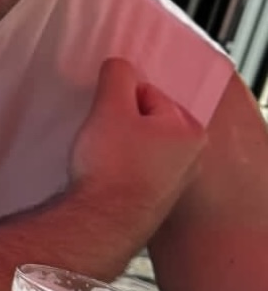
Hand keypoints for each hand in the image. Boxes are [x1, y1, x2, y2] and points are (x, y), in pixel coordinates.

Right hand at [70, 57, 205, 251]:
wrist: (99, 224)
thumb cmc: (111, 169)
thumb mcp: (109, 107)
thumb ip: (117, 75)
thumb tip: (119, 66)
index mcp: (190, 131)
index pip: (148, 93)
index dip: (118, 101)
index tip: (105, 118)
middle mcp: (191, 159)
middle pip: (146, 121)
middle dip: (122, 125)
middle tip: (103, 140)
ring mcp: (174, 185)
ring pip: (140, 148)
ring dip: (119, 149)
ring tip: (102, 161)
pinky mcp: (155, 203)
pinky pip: (136, 173)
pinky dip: (120, 172)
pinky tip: (105, 180)